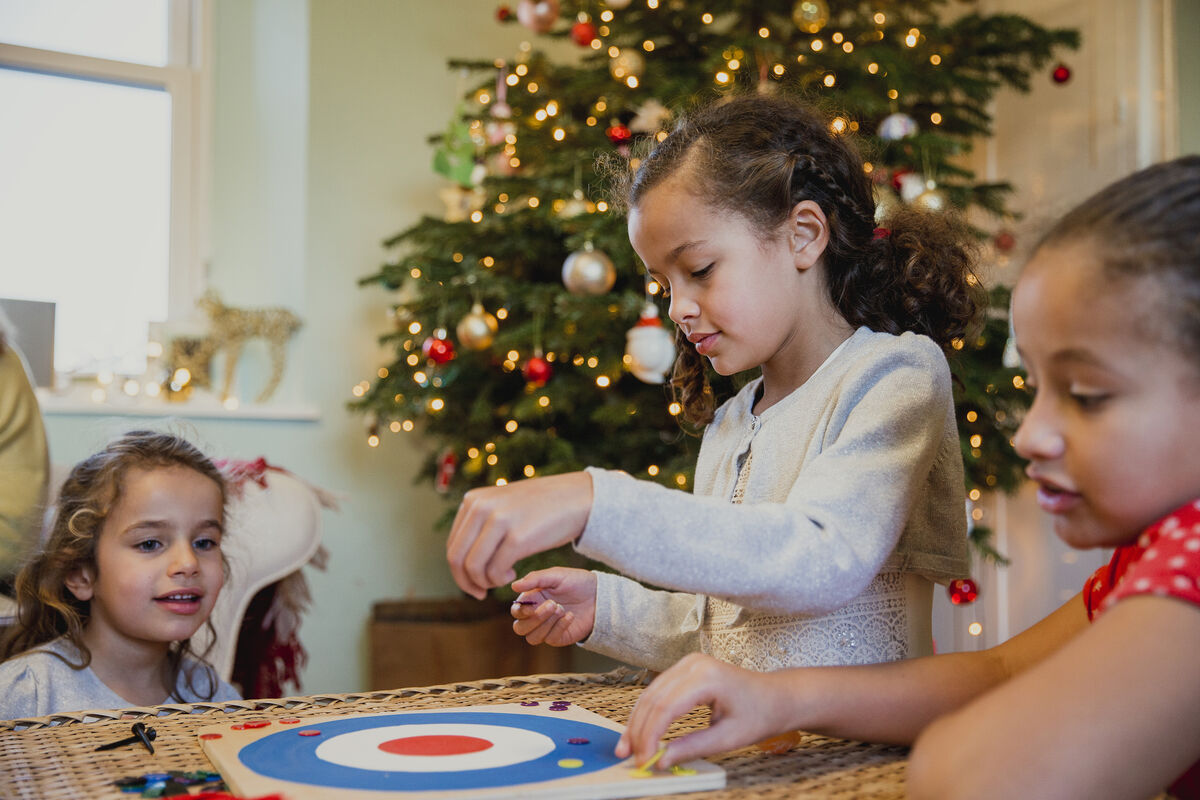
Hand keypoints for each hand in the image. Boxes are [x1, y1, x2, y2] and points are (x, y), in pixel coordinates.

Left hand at [446, 472, 592, 598]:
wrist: (577, 498)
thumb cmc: (540, 507)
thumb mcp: (502, 505)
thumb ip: (480, 523)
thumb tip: (459, 559)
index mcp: (473, 500)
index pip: (452, 545)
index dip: (459, 571)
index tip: (474, 583)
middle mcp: (481, 507)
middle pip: (457, 558)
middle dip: (466, 582)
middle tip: (481, 593)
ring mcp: (499, 521)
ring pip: (473, 567)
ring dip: (485, 583)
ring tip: (501, 580)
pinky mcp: (518, 537)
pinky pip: (495, 571)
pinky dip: (500, 580)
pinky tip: (513, 574)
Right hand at [510, 568, 596, 646]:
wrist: (598, 594)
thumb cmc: (576, 581)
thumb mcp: (556, 575)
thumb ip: (534, 579)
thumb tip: (513, 586)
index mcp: (532, 600)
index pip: (516, 612)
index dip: (520, 611)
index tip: (532, 606)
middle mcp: (536, 616)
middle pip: (520, 629)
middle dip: (534, 619)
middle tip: (553, 605)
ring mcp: (547, 628)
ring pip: (532, 638)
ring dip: (546, 624)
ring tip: (561, 609)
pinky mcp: (559, 637)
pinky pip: (551, 639)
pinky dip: (559, 627)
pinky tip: (570, 615)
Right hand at [616, 653, 788, 768]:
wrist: (776, 696)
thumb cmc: (759, 715)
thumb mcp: (729, 738)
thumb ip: (693, 748)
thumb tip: (661, 761)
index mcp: (707, 677)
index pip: (666, 707)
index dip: (650, 736)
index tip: (644, 761)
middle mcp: (693, 664)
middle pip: (653, 698)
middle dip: (638, 730)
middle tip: (628, 757)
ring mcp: (688, 663)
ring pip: (650, 693)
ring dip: (637, 721)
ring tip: (627, 747)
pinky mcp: (685, 668)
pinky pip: (658, 690)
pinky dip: (647, 712)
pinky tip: (640, 731)